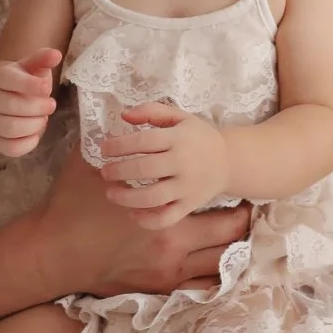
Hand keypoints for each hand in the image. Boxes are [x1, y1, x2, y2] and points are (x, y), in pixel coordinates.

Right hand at [0, 48, 61, 156]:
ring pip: (11, 128)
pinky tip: (35, 132)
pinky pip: (11, 148)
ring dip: (34, 124)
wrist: (1, 98)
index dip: (30, 85)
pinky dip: (29, 142)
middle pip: (11, 106)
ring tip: (43, 118)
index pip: (9, 80)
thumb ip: (42, 59)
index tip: (47, 88)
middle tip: (51, 105)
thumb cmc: (21, 82)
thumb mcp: (31, 67)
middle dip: (38, 107)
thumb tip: (56, 54)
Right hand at [25, 151, 251, 295]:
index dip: (232, 194)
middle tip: (250, 210)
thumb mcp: (91, 164)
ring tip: (241, 237)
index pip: (210, 199)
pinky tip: (220, 268)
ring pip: (217, 265)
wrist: (53, 252)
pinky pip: (198, 287)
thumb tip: (124, 113)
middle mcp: (172, 245)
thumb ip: (114, 139)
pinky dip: (212, 277)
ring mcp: (167, 271)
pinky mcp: (156, 287)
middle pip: (226, 235)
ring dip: (231, 250)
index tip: (243, 187)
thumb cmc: (71, 207)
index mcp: (162, 210)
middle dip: (240, 222)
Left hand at [97, 103, 232, 229]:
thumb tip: (123, 115)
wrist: (228, 161)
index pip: (144, 141)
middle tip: (105, 172)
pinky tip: (132, 213)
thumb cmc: (197, 137)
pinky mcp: (189, 206)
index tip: (104, 149)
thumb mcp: (179, 117)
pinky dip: (147, 220)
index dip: (119, 145)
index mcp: (179, 138)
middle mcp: (183, 163)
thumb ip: (151, 111)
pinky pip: (166, 219)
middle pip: (145, 169)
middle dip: (119, 171)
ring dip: (126, 197)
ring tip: (111, 193)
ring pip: (153, 198)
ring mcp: (187, 188)